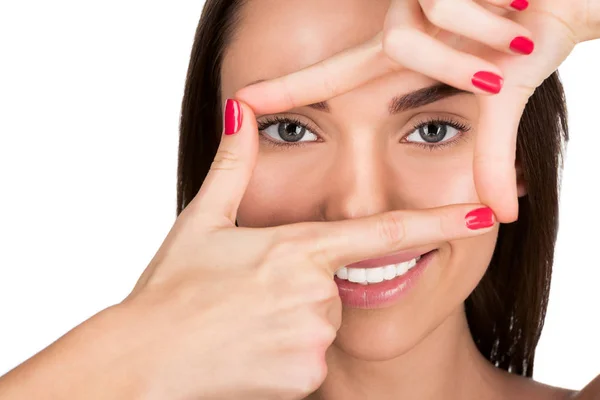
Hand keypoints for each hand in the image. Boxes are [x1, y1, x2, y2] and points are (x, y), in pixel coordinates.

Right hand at [119, 100, 495, 399]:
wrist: (143, 358)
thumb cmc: (170, 289)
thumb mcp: (202, 221)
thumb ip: (233, 166)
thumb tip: (240, 112)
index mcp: (296, 249)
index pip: (385, 232)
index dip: (440, 222)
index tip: (483, 214)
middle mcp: (315, 293)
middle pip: (335, 286)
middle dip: (303, 287)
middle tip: (250, 295)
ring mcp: (313, 338)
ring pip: (322, 323)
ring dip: (292, 320)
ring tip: (245, 323)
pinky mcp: (307, 376)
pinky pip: (312, 359)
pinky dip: (287, 353)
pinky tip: (249, 350)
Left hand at [235, 0, 597, 221]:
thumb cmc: (530, 39)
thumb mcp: (500, 101)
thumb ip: (489, 154)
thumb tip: (501, 215)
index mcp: (397, 57)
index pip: (331, 77)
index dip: (286, 89)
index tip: (239, 100)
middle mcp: (396, 21)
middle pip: (391, 54)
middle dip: (456, 68)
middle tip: (507, 60)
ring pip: (416, 38)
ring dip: (477, 50)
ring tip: (514, 36)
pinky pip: (448, 7)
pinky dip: (493, 19)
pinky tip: (517, 8)